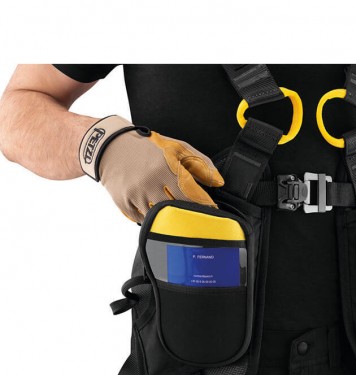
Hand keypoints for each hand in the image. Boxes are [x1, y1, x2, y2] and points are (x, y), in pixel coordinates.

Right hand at [79, 116, 223, 221]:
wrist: (111, 147)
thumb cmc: (149, 148)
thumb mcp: (177, 149)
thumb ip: (200, 164)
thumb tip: (219, 182)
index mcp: (165, 167)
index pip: (191, 194)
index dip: (205, 206)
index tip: (214, 213)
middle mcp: (149, 182)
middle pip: (177, 209)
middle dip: (188, 215)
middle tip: (198, 219)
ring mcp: (135, 194)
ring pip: (160, 218)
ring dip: (170, 219)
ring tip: (178, 218)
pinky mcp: (124, 203)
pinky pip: (143, 221)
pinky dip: (152, 219)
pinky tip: (157, 214)